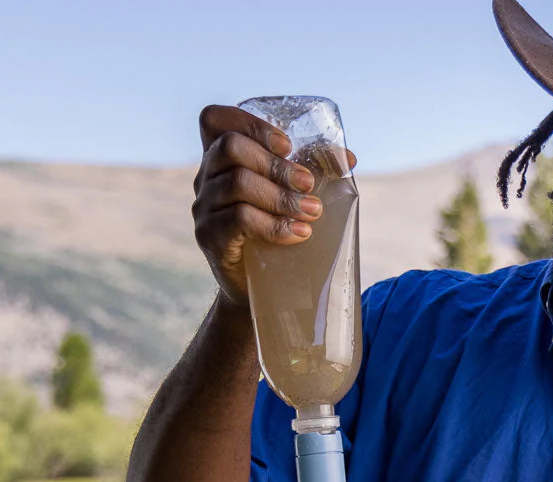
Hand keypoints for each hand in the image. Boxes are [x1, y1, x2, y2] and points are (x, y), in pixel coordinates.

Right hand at [192, 104, 356, 306]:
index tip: (286, 145)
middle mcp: (206, 178)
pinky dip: (274, 225)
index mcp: (221, 160)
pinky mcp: (210, 238)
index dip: (249, 123)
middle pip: (231, 147)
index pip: (215, 120)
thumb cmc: (273, 235)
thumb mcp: (287, 197)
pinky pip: (240, 219)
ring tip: (312, 212)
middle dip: (277, 164)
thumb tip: (348, 158)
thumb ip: (309, 172)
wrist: (255, 289)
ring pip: (238, 183)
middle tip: (308, 184)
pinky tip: (298, 234)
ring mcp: (204, 208)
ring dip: (283, 197)